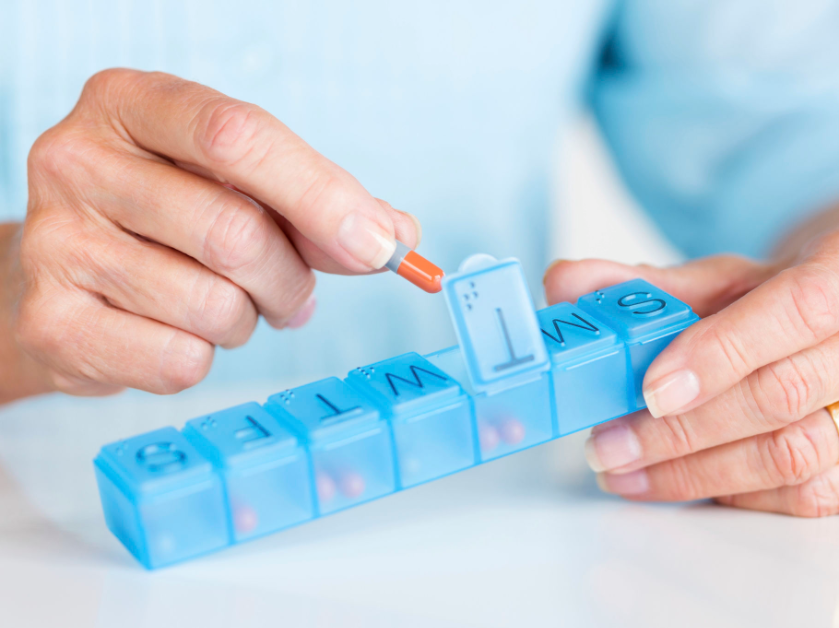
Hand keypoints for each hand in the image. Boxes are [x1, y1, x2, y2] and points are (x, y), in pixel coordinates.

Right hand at [13, 69, 417, 395]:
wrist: (70, 271)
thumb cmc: (168, 217)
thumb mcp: (240, 182)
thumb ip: (320, 202)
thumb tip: (395, 236)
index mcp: (131, 103)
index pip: (238, 137)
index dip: (321, 196)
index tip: (377, 244)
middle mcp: (77, 160)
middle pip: (234, 232)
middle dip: (290, 279)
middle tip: (295, 295)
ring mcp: (55, 243)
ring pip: (212, 306)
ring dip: (248, 320)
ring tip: (227, 306)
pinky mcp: (50, 323)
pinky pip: (178, 360)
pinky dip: (204, 357)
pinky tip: (179, 332)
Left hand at [544, 222, 838, 515]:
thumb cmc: (794, 297)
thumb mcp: (730, 277)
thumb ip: (649, 284)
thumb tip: (563, 284)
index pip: (798, 308)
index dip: (719, 353)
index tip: (649, 388)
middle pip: (785, 394)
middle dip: (682, 429)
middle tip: (610, 443)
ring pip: (798, 455)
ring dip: (697, 472)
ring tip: (628, 471)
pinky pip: (817, 496)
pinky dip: (742, 495)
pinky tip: (688, 484)